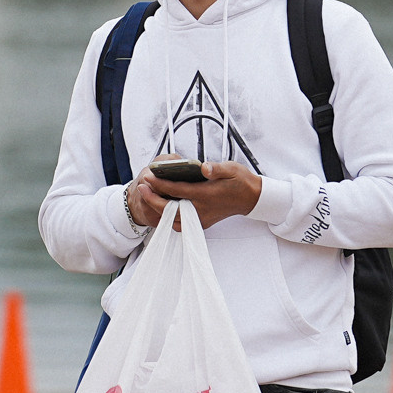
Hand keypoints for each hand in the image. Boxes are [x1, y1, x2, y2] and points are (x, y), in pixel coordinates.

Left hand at [145, 160, 263, 228]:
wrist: (250, 198)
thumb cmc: (240, 181)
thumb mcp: (231, 169)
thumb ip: (216, 168)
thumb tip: (204, 167)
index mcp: (206, 194)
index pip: (177, 190)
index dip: (160, 184)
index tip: (148, 176)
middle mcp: (201, 209)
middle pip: (170, 208)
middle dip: (152, 198)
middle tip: (141, 186)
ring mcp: (201, 218)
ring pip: (173, 219)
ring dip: (158, 209)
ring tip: (148, 196)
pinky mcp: (202, 222)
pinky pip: (180, 224)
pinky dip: (168, 218)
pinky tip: (162, 208)